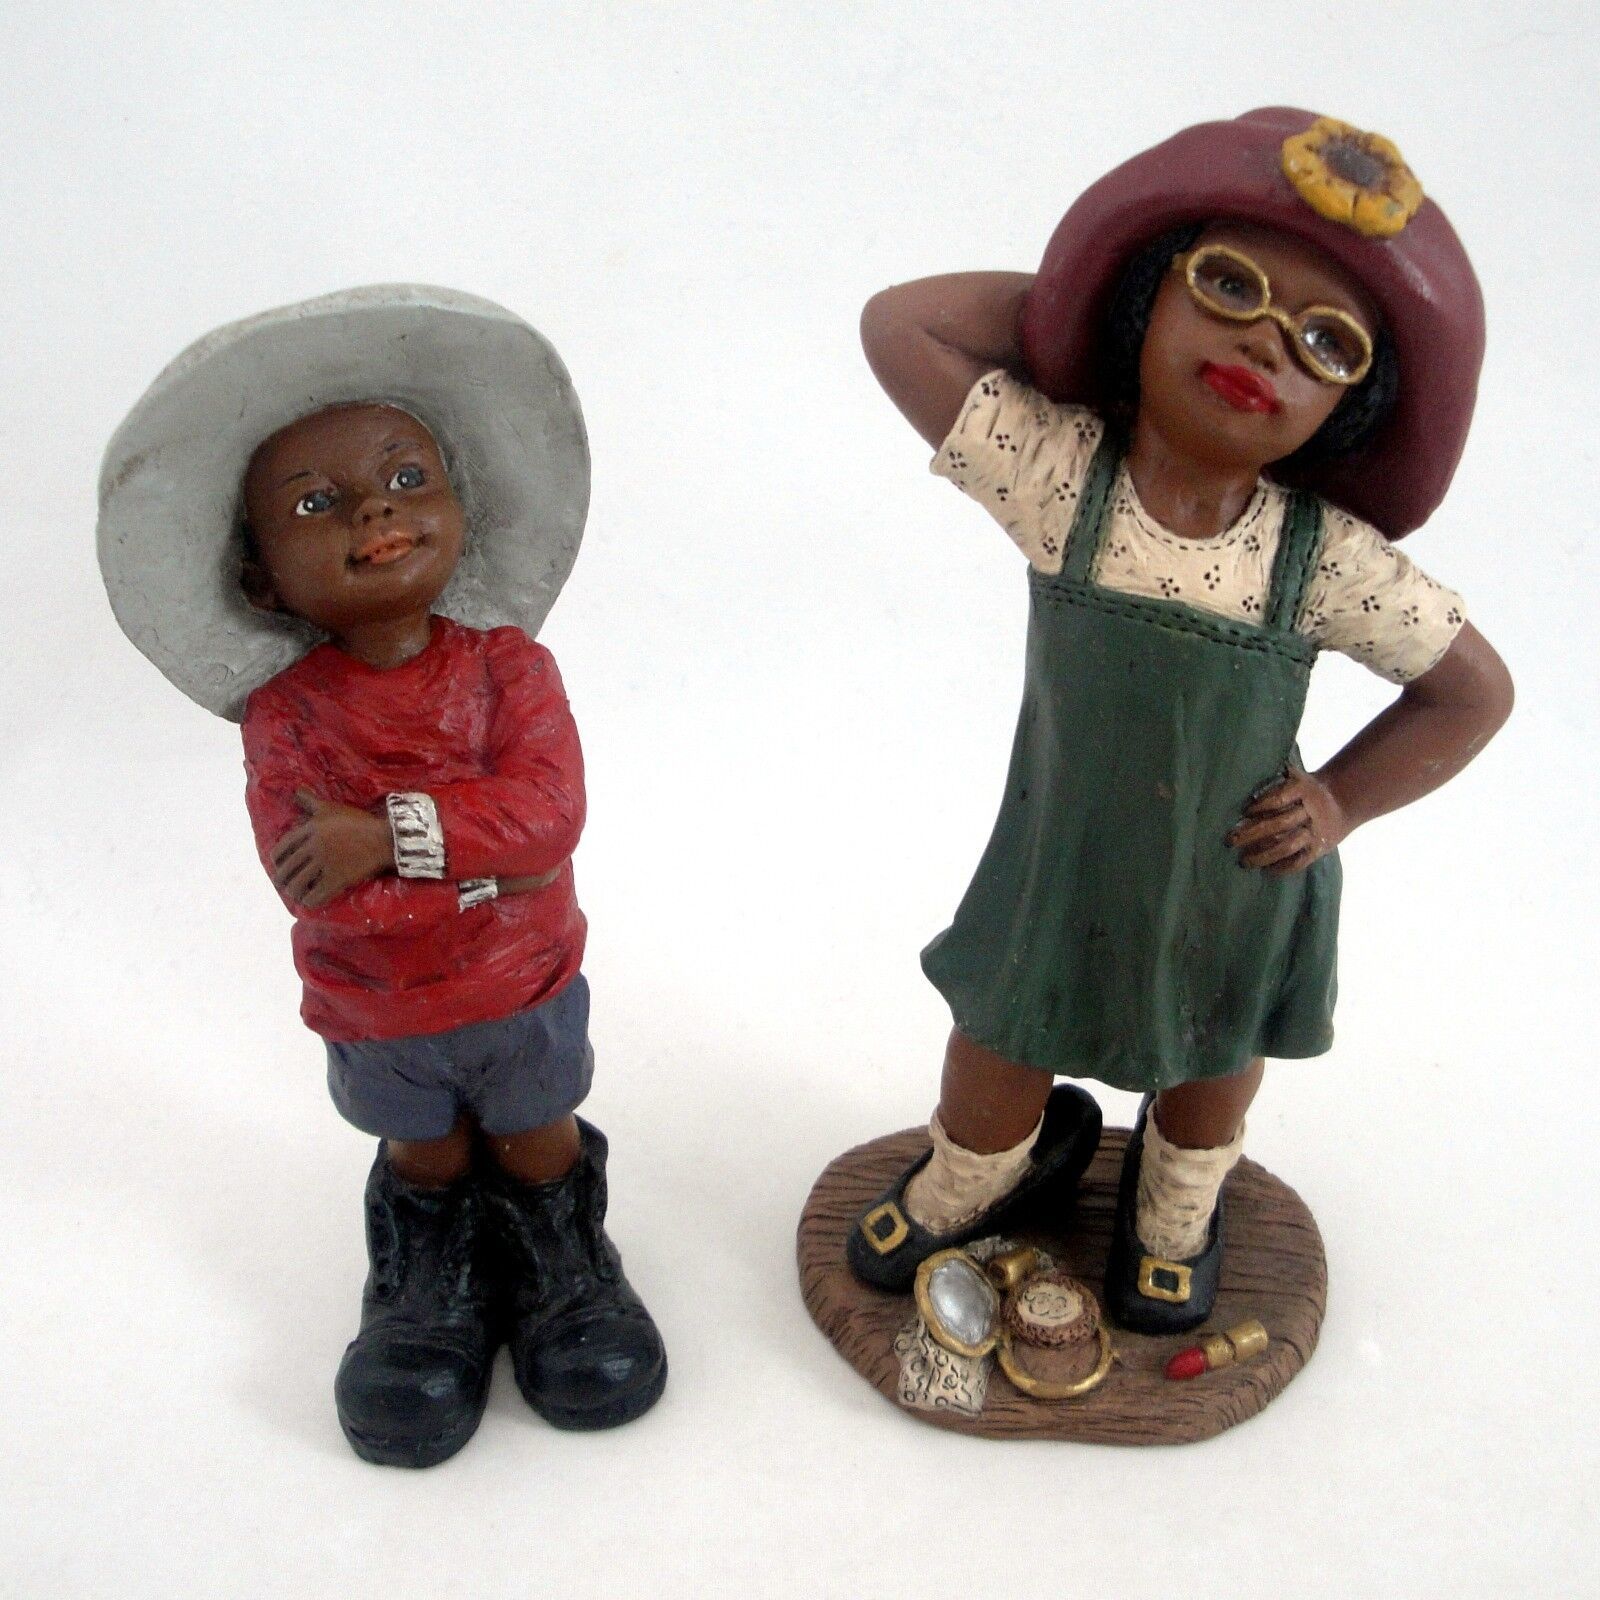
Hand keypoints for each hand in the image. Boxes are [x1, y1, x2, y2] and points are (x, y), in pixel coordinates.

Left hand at [271, 789, 395, 907]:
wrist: (385, 838)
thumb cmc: (358, 821)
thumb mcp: (332, 808)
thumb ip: (311, 801)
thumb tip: (295, 790)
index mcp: (310, 829)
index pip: (282, 848)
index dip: (277, 860)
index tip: (278, 865)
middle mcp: (313, 846)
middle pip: (287, 869)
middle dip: (282, 879)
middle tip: (284, 884)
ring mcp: (324, 863)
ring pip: (297, 884)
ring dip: (293, 892)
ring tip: (296, 894)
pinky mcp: (336, 879)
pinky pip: (315, 895)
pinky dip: (309, 901)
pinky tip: (310, 901)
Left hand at [1227, 768, 1346, 876]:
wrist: (1342, 802)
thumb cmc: (1305, 790)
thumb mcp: (1296, 777)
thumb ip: (1275, 781)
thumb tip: (1243, 789)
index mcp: (1304, 789)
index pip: (1280, 798)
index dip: (1262, 804)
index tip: (1244, 811)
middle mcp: (1310, 811)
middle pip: (1279, 824)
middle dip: (1252, 833)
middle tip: (1230, 840)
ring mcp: (1315, 832)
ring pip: (1287, 845)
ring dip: (1263, 855)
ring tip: (1244, 861)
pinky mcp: (1319, 849)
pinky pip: (1300, 861)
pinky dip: (1282, 867)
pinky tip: (1265, 870)